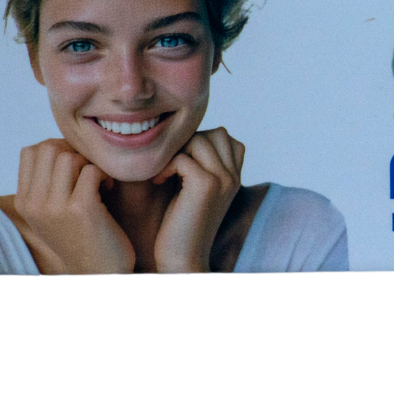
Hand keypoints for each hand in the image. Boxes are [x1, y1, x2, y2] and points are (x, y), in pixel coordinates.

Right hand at [13, 138, 135, 274]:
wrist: (100, 273)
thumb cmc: (82, 236)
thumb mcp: (53, 210)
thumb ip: (47, 181)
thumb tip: (57, 142)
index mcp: (24, 202)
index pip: (31, 151)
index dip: (57, 149)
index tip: (74, 167)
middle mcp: (34, 204)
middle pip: (49, 148)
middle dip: (74, 152)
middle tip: (89, 171)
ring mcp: (55, 207)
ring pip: (69, 157)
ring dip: (90, 163)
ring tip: (98, 182)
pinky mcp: (80, 210)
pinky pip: (92, 170)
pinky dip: (105, 175)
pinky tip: (108, 190)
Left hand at [150, 128, 245, 272]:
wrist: (182, 260)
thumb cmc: (181, 226)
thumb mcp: (197, 191)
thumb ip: (201, 165)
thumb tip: (185, 136)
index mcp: (235, 178)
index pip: (227, 138)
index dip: (202, 143)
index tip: (183, 163)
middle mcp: (234, 176)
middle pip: (215, 133)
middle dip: (189, 144)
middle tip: (172, 166)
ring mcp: (223, 179)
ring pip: (199, 140)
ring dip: (177, 152)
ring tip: (164, 173)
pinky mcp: (206, 185)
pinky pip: (182, 157)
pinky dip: (165, 167)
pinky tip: (158, 182)